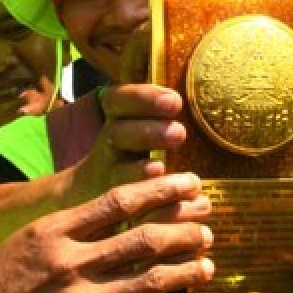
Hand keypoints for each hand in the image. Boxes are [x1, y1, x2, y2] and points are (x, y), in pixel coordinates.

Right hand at [0, 173, 214, 292]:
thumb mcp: (27, 240)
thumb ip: (70, 224)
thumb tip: (116, 203)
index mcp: (55, 230)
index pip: (120, 200)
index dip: (162, 190)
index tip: (191, 183)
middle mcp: (69, 262)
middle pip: (143, 238)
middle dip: (184, 230)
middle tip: (208, 227)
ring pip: (148, 281)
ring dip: (184, 271)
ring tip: (206, 264)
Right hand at [62, 83, 187, 209]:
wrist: (84, 198)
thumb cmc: (134, 154)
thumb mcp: (143, 127)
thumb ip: (162, 112)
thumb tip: (207, 87)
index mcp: (117, 121)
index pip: (119, 101)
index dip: (143, 98)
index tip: (174, 102)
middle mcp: (109, 146)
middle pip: (119, 134)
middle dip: (148, 132)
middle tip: (178, 134)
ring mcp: (106, 176)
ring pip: (118, 170)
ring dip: (139, 170)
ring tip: (161, 169)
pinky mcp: (110, 205)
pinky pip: (122, 203)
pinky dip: (138, 202)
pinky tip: (153, 203)